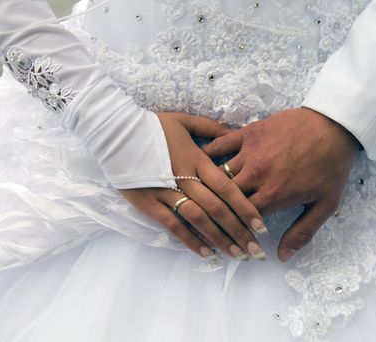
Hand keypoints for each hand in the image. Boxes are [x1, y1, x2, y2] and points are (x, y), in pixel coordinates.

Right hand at [120, 113, 266, 260]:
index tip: (261, 225)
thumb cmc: (151, 126)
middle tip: (256, 251)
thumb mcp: (184, 120)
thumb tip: (233, 133)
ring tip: (237, 255)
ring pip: (198, 219)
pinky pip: (172, 224)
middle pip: (217, 208)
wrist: (114, 131)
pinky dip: (190, 240)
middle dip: (239, 231)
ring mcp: (166, 191)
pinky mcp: (148, 202)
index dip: (245, 208)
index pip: (227, 187)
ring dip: (220, 239)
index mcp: (196, 159)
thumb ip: (210, 128)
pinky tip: (207, 253)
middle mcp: (185, 178)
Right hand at [203, 108, 358, 261]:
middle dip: (215, 211)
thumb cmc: (331, 166)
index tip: (227, 234)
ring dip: (208, 185)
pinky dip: (207, 154)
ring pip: (217, 174)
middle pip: (223, 198)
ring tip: (199, 194)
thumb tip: (282, 257)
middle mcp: (257, 175)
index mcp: (274, 195)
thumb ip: (302, 232)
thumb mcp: (325, 204)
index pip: (241, 219)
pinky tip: (200, 162)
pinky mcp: (248, 133)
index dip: (232, 230)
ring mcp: (250, 152)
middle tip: (208, 217)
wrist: (334, 126)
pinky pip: (220, 144)